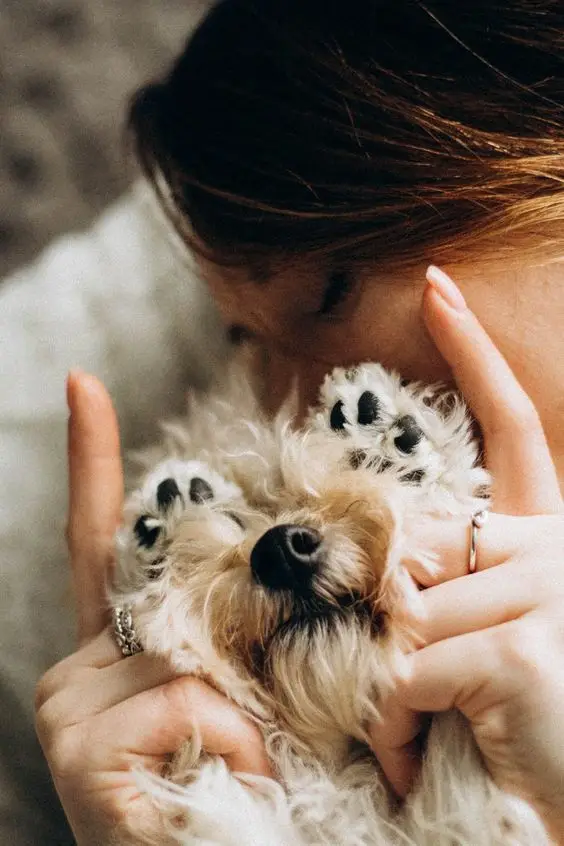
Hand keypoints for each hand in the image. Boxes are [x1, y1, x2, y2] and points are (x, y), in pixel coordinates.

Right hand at [35, 372, 269, 845]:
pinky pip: (188, 700)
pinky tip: (231, 779)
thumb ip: (236, 634)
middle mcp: (78, 669)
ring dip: (250, 709)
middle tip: (266, 730)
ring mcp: (69, 707)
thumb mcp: (251, 697)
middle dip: (246, 647)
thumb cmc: (250, 796)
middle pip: (178, 604)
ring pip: (191, 654)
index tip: (83, 386)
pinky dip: (236, 739)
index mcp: (117, 653)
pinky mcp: (81, 748)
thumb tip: (261, 587)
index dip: (94, 459)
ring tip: (248, 770)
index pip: (100, 537)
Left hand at [370, 267, 563, 840]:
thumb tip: (383, 577)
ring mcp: (541, 591)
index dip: (474, 354)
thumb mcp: (483, 642)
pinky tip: (415, 757)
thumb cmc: (529, 731)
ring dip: (383, 684)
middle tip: (404, 683)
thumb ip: (441, 589)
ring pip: (398, 610)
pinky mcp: (516, 646)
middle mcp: (554, 551)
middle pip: (416, 536)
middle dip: (386, 608)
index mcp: (547, 544)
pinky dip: (387, 723)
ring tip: (415, 735)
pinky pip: (398, 668)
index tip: (436, 287)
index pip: (512, 428)